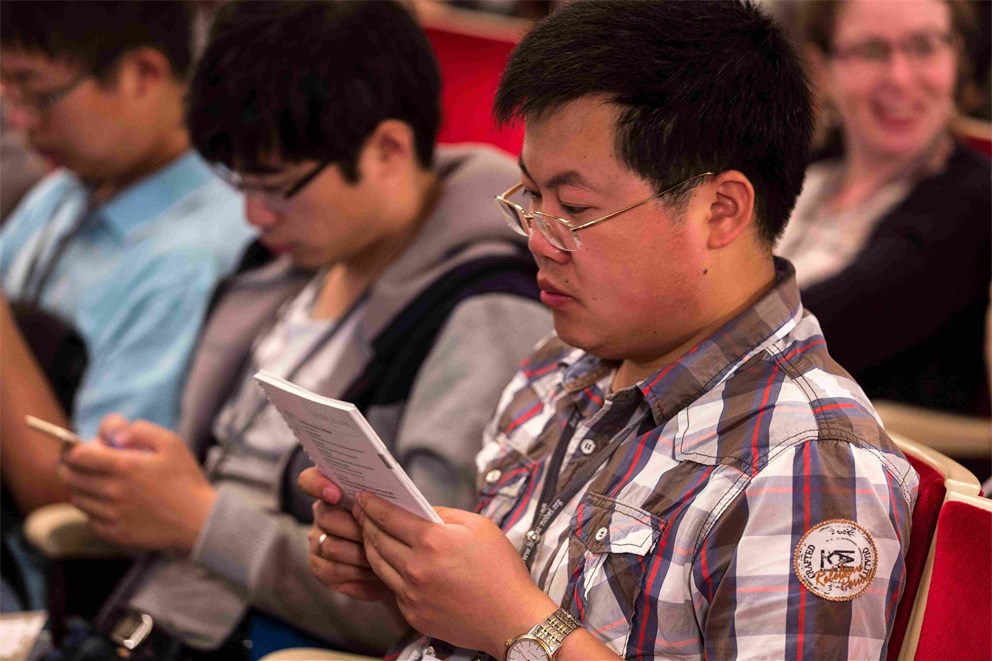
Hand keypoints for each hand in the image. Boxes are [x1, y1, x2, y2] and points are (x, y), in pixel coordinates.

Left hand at [58, 414, 215, 552]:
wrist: (199, 521)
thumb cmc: (186, 480)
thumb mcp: (171, 443)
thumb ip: (140, 430)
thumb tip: (113, 435)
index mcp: (124, 466)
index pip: (76, 455)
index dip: (71, 448)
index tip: (79, 447)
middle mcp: (112, 491)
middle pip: (69, 477)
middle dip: (70, 466)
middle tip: (84, 463)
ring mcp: (112, 515)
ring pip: (77, 499)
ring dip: (82, 488)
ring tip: (102, 483)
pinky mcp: (115, 534)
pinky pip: (89, 520)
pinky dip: (93, 510)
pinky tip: (112, 504)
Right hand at [298, 467, 390, 601]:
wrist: (399, 563)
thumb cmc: (400, 529)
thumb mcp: (397, 510)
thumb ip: (386, 501)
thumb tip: (394, 499)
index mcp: (335, 490)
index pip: (309, 480)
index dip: (318, 484)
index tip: (336, 494)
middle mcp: (321, 514)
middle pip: (327, 517)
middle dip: (356, 528)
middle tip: (379, 535)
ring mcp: (317, 541)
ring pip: (332, 547)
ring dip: (362, 553)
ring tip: (388, 558)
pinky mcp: (320, 567)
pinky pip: (333, 571)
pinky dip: (358, 573)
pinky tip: (378, 574)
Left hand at [354, 491, 557, 656]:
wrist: (512, 619)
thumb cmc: (501, 572)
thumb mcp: (480, 527)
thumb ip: (446, 515)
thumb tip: (422, 511)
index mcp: (433, 542)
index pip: (389, 517)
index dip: (372, 505)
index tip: (364, 497)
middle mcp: (417, 569)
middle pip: (377, 540)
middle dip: (365, 522)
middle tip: (360, 512)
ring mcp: (412, 595)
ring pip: (378, 565)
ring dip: (370, 547)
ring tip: (369, 534)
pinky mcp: (413, 614)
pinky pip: (392, 588)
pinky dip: (387, 572)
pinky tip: (389, 562)